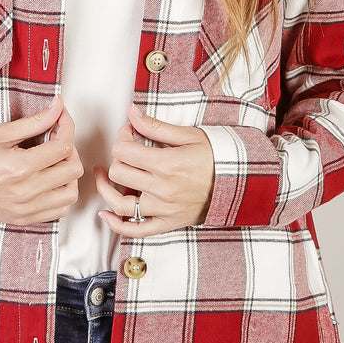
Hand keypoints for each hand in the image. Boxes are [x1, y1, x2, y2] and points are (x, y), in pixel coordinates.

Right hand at [0, 96, 82, 224]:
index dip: (66, 127)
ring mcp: (26, 210)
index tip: (60, 118)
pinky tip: (49, 181)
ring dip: (68, 174)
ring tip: (53, 161)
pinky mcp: (23, 219)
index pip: (63, 146)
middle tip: (56, 138)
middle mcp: (26, 193)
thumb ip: (33, 121)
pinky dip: (60, 194)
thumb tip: (57, 107)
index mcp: (19, 168)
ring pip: (70, 193)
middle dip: (69, 148)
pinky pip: (58, 211)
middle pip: (72, 170)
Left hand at [95, 103, 213, 237]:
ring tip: (103, 176)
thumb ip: (155, 126)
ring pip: (119, 203)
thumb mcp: (188, 135)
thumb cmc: (216, 158)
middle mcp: (162, 189)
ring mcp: (163, 209)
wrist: (240, 183)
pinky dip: (116, 224)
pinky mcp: (167, 223)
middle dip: (117, 158)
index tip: (129, 132)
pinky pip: (135, 230)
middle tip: (125, 150)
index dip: (121, 137)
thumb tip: (132, 113)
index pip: (124, 150)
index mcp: (167, 164)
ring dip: (105, 188)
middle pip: (118, 173)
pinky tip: (106, 213)